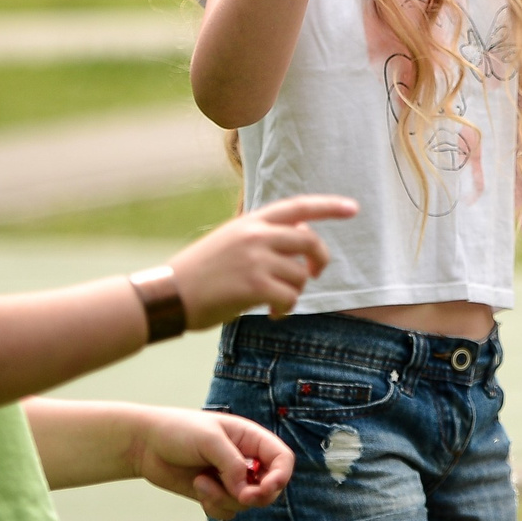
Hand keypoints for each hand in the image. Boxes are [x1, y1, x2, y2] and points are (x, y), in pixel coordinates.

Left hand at [128, 406, 292, 518]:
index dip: (281, 476)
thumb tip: (245, 490)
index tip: (265, 488)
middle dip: (256, 495)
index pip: (282, 460)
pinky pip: (227, 512)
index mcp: (251, 439)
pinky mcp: (215, 494)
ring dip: (225, 498)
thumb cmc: (178, 431)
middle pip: (270, 487)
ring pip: (246, 503)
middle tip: (241, 495)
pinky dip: (214, 506)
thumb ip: (232, 465)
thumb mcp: (209, 440)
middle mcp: (245, 460)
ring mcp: (230, 479)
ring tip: (202, 482)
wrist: (146, 445)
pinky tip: (198, 488)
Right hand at [170, 195, 357, 327]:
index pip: (298, 206)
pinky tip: (271, 314)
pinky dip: (285, 309)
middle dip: (319, 261)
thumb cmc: (199, 273)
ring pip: (300, 276)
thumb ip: (262, 238)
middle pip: (310, 242)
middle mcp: (256, 235)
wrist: (168, 294)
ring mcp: (256, 259)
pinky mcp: (254, 286)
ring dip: (294, 293)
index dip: (329, 206)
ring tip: (274, 302)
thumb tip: (302, 241)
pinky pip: (290, 298)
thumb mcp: (229, 241)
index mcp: (250, 221)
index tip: (353, 208)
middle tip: (314, 275)